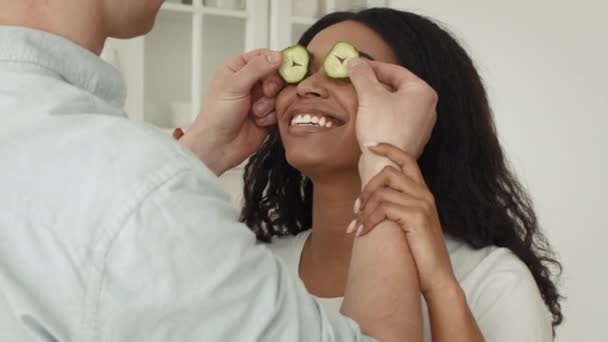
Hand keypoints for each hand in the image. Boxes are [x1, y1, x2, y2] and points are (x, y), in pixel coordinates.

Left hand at [179, 49, 284, 174]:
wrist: (218, 146)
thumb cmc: (216, 116)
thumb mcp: (234, 85)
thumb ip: (257, 68)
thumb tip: (277, 56)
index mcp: (237, 69)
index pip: (264, 56)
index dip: (274, 62)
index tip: (281, 68)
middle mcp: (249, 83)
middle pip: (276, 75)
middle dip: (272, 86)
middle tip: (265, 92)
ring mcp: (259, 99)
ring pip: (279, 94)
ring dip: (269, 104)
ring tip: (254, 112)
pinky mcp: (266, 115)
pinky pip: (279, 110)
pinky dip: (270, 117)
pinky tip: (257, 121)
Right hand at [347, 59, 437, 183]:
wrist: (384, 165)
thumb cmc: (382, 128)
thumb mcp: (369, 95)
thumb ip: (361, 74)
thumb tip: (353, 61)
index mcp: (423, 92)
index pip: (396, 71)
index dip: (373, 66)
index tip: (356, 66)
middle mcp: (427, 108)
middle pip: (396, 87)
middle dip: (374, 83)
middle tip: (355, 80)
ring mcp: (421, 125)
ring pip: (395, 103)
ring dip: (376, 98)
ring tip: (358, 96)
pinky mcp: (411, 139)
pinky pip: (395, 119)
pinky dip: (381, 113)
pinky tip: (366, 115)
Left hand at [354, 143, 457, 297]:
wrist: (436, 278)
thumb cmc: (417, 254)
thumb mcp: (405, 224)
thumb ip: (394, 207)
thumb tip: (368, 198)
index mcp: (422, 193)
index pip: (407, 160)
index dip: (389, 149)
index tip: (370, 146)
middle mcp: (424, 195)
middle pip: (388, 172)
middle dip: (366, 189)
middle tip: (356, 210)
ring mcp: (422, 205)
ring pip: (382, 191)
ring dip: (364, 209)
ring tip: (357, 227)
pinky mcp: (417, 217)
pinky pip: (383, 208)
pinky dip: (368, 220)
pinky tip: (363, 233)